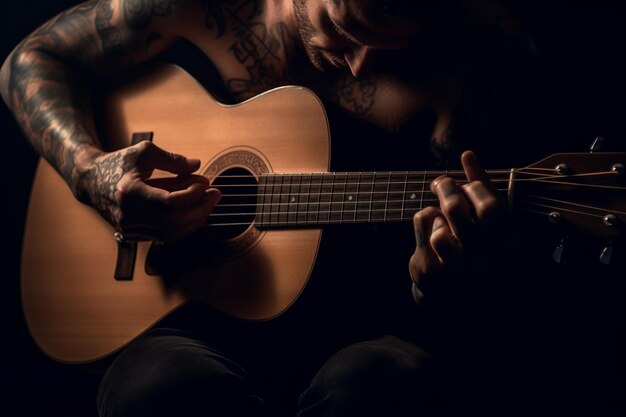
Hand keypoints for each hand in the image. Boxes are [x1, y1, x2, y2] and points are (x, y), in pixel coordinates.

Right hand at [77, 140, 220, 241]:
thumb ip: (172, 159)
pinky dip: (183, 225)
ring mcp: (130, 229)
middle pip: (175, 222)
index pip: (170, 203)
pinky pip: (165, 236)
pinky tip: (195, 212)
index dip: (192, 195)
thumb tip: (197, 165)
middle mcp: (128, 215)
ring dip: (195, 219)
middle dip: (200, 209)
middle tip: (216, 195)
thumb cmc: (119, 163)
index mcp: (129, 193)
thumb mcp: (145, 152)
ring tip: (208, 203)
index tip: (205, 184)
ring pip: (172, 234)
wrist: (90, 181)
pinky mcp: (133, 235)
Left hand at [408, 150, 516, 301]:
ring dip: (437, 206)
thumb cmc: (478, 251)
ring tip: (440, 213)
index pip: (490, 207)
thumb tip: (468, 154)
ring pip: (439, 215)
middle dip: (447, 187)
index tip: (465, 184)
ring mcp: (456, 270)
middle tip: (440, 183)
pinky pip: (424, 226)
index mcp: (509, 249)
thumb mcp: (490, 223)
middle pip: (458, 208)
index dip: (474, 186)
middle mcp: (485, 262)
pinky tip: (431, 231)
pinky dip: (425, 220)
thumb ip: (483, 190)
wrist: (456, 298)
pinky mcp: (432, 271)